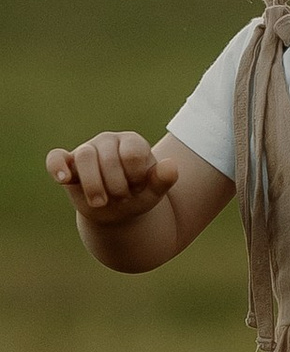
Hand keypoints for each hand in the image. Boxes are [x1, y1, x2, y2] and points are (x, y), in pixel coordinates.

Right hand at [46, 131, 179, 227]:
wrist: (118, 210)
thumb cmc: (138, 196)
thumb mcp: (153, 192)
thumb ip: (163, 180)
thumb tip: (171, 166)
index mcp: (133, 142)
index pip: (131, 153)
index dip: (135, 176)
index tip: (138, 187)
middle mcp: (109, 141)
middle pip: (107, 157)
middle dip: (116, 185)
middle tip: (122, 198)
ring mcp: (87, 150)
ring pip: (84, 156)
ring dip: (94, 184)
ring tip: (101, 202)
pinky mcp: (68, 165)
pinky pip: (56, 158)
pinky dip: (57, 167)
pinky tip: (65, 180)